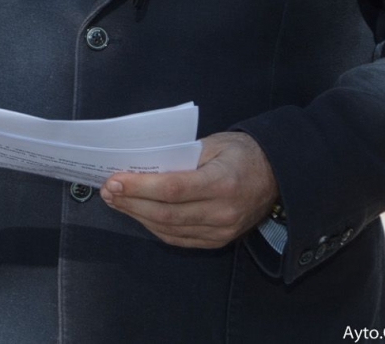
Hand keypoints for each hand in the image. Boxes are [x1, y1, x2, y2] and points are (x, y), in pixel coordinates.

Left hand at [100, 132, 277, 248]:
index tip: (114, 180)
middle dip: (130, 202)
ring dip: (137, 215)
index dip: (139, 187)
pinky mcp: (217, 241)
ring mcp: (221, 231)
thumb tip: (141, 165)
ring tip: (116, 201)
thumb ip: (180, 156)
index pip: (172, 189)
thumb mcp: (213, 143)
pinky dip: (153, 226)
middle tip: (107, 191)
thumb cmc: (242, 153)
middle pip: (165, 213)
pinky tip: (138, 213)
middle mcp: (222, 212)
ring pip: (168, 229)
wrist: (278, 176)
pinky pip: (178, 238)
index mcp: (222, 183)